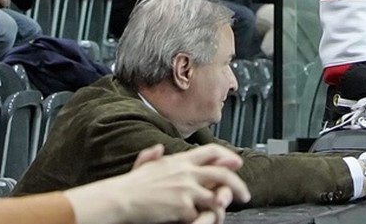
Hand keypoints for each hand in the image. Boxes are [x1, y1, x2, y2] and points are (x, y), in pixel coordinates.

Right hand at [63, 143, 248, 223]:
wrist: (121, 199)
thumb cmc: (130, 186)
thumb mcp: (144, 164)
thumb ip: (153, 155)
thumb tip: (159, 148)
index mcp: (179, 160)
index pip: (211, 152)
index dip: (228, 157)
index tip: (237, 164)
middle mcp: (186, 171)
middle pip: (223, 174)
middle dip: (237, 185)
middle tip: (244, 195)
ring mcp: (186, 188)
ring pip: (217, 197)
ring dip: (222, 207)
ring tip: (221, 214)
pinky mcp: (184, 206)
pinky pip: (201, 214)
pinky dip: (202, 220)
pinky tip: (197, 221)